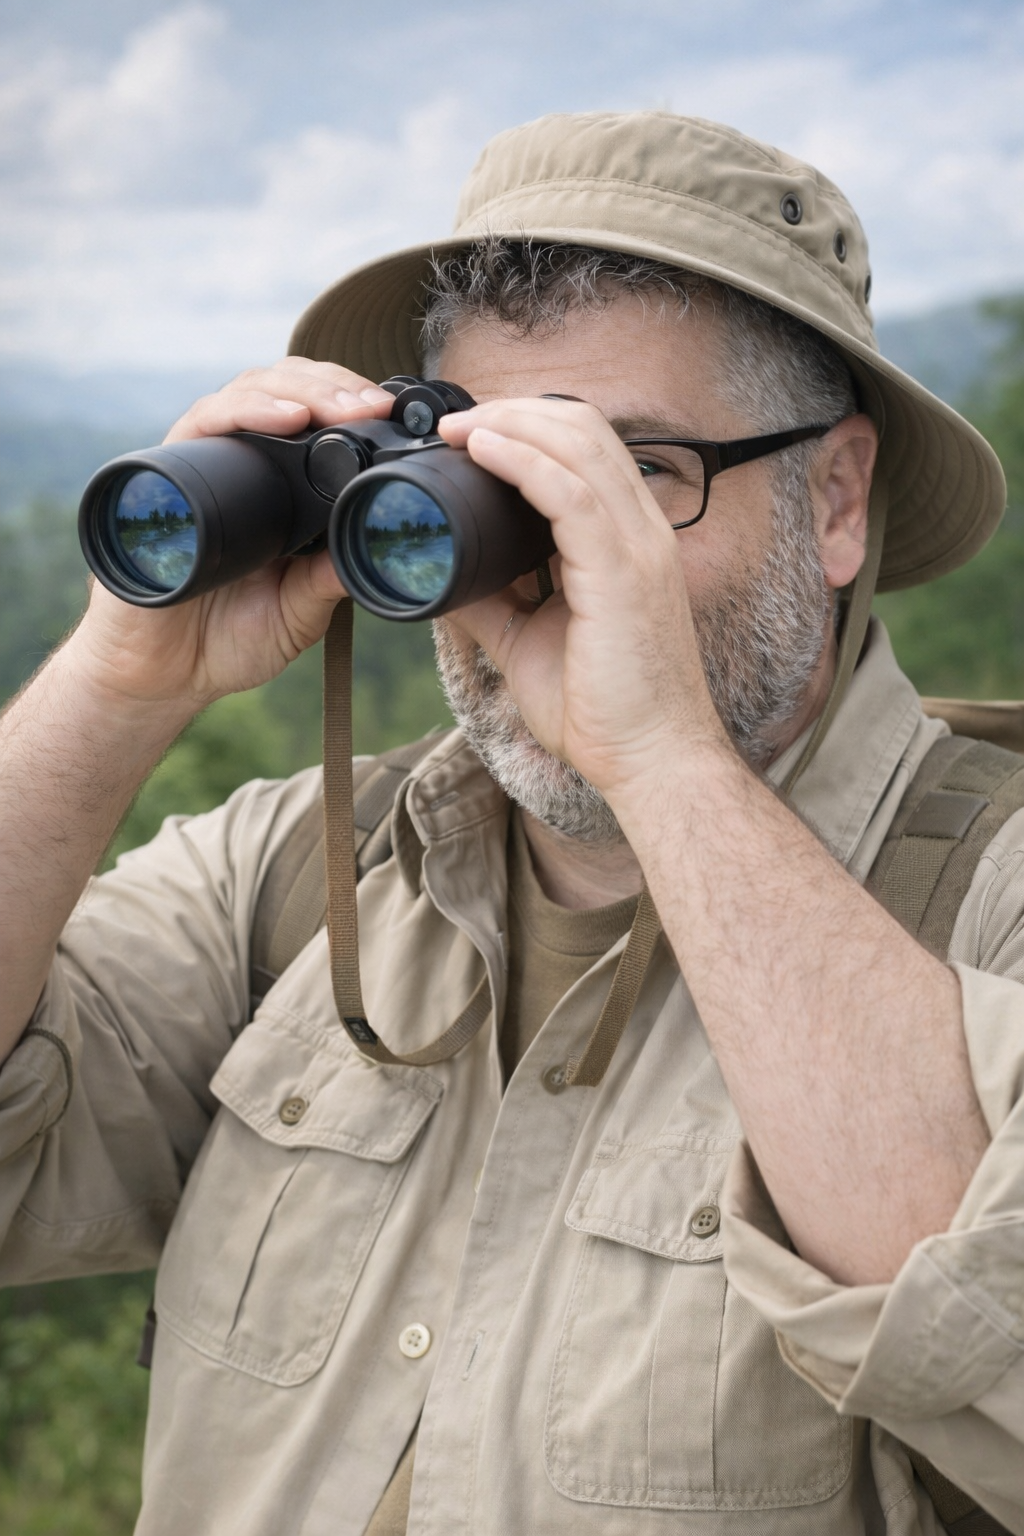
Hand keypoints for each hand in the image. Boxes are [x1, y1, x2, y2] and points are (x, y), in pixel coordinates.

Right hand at [67, 358, 394, 719]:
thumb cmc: (229, 642)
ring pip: (252, 390)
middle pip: (290, 390)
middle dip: (337, 387)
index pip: (319, 418)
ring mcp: (206, 463)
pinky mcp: (167, 470)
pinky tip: (285, 417)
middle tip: (375, 407)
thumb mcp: (300, 613)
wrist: (160, 676)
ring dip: (302, 389)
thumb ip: (329, 580)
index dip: (355, 406)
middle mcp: (244, 464)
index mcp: (282, 490)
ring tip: (341, 407)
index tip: (397, 418)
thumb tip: (375, 540)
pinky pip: (205, 421)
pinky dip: (246, 410)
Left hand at [437, 397, 731, 811]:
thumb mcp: (529, 641)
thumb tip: (442, 571)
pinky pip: (569, 493)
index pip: (587, 450)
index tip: (470, 433)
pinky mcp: (622, 572)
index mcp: (627, 541)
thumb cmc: (602, 711)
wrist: (649, 761)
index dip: (529, 426)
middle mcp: (641, 531)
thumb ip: (492, 600)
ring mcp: (637, 547)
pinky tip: (482, 450)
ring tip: (457, 427)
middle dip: (515, 411)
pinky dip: (521, 461)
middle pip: (584, 429)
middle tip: (454, 420)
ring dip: (510, 424)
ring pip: (578, 446)